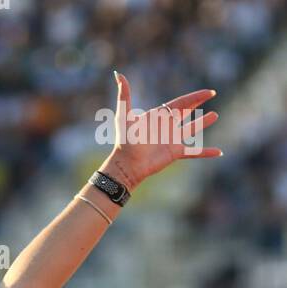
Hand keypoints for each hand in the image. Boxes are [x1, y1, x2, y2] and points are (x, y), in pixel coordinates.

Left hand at [102, 72, 222, 191]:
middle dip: (199, 102)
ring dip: (203, 123)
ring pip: (192, 129)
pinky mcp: (175, 153)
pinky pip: (194, 152)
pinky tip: (218, 152)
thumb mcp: (124, 115)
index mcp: (160, 115)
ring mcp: (172, 140)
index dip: (195, 96)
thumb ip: (124, 94)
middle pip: (187, 111)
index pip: (181, 102)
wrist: (127, 164)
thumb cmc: (125, 141)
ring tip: (216, 116)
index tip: (209, 92)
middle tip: (212, 93)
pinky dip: (206, 152)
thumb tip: (118, 74)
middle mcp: (167, 126)